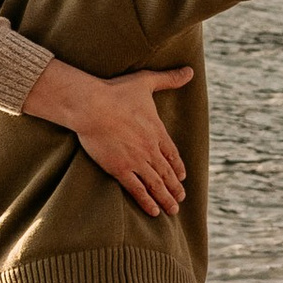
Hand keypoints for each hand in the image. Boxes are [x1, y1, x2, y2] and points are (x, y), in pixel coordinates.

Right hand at [27, 63, 195, 218]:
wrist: (91, 106)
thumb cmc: (116, 92)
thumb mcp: (146, 82)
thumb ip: (169, 79)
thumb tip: (190, 71)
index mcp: (157, 131)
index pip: (172, 154)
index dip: (178, 167)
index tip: (182, 177)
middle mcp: (150, 149)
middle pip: (167, 173)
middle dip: (174, 188)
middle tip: (180, 200)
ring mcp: (136, 161)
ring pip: (156, 185)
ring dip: (166, 199)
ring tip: (173, 210)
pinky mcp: (119, 169)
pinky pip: (137, 190)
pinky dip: (146, 201)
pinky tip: (154, 211)